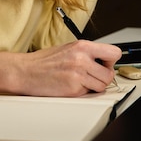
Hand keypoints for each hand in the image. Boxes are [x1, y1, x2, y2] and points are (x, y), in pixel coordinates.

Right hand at [0, 40, 121, 96]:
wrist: (25, 71)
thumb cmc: (44, 61)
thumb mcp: (69, 48)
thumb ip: (87, 53)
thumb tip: (104, 60)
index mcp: (83, 46)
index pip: (114, 53)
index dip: (111, 61)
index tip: (105, 64)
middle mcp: (82, 58)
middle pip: (110, 74)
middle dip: (102, 77)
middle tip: (91, 77)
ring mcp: (78, 74)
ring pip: (102, 85)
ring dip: (93, 86)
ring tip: (80, 81)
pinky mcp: (73, 89)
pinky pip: (88, 94)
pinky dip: (82, 92)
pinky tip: (71, 86)